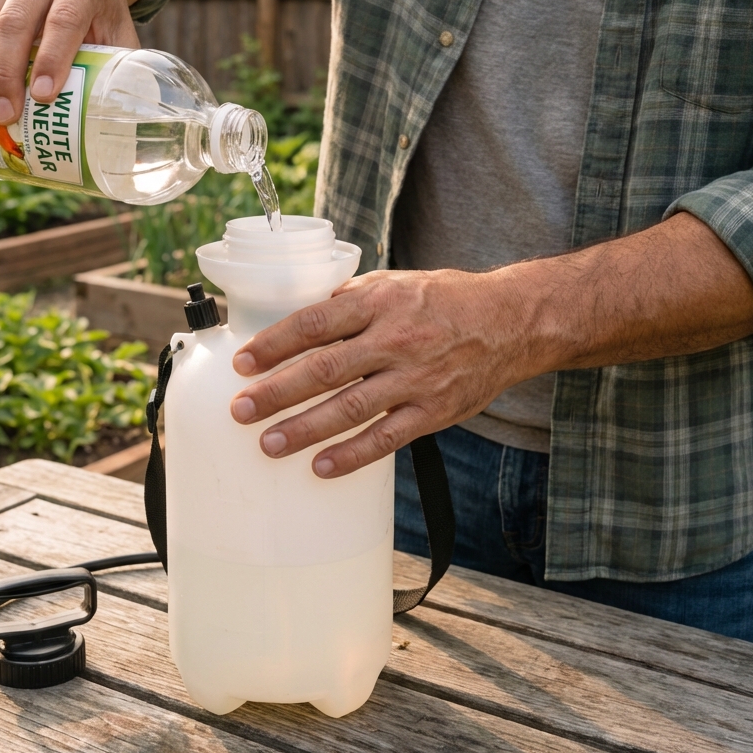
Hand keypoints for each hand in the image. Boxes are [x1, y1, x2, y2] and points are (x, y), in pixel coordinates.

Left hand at [227, 213, 752, 479]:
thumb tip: (296, 319)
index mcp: (379, 301)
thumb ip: (349, 301)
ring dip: (305, 429)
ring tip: (268, 444)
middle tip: (240, 410)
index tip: (241, 362)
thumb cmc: (443, 300)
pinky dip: (353, 455)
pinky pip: (387, 438)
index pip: (315, 321)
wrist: (512, 322)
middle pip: (325, 368)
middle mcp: (395, 338)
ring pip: (351, 408)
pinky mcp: (434, 410)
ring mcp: (416, 378)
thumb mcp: (395, 284)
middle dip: (277, 391)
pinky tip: (321, 468)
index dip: (274, 343)